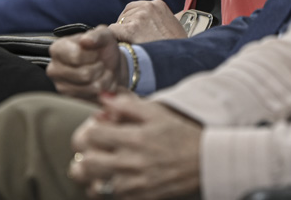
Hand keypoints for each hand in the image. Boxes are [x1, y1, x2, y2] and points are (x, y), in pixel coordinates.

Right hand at [47, 27, 127, 100]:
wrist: (109, 67)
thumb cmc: (103, 49)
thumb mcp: (104, 35)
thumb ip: (96, 35)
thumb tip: (85, 41)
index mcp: (57, 49)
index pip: (76, 56)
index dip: (93, 55)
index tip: (95, 52)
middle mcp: (53, 69)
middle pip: (85, 74)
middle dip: (100, 68)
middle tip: (101, 63)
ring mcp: (61, 87)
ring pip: (91, 88)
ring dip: (104, 79)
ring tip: (102, 72)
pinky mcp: (71, 100)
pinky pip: (93, 98)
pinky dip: (103, 91)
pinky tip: (100, 83)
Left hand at [69, 94, 201, 199]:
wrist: (205, 161)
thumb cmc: (180, 134)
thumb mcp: (157, 112)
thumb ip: (127, 104)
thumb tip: (102, 99)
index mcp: (134, 138)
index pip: (91, 135)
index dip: (89, 129)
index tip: (97, 129)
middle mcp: (130, 164)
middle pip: (86, 163)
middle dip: (85, 153)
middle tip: (94, 148)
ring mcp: (133, 185)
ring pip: (93, 186)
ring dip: (91, 176)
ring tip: (100, 166)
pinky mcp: (139, 199)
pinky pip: (108, 199)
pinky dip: (104, 190)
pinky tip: (112, 179)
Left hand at [108, 0, 187, 43]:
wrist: (181, 59)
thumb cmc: (175, 47)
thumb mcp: (170, 26)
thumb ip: (156, 20)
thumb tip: (143, 26)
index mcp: (158, 5)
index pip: (134, 7)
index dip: (131, 20)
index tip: (133, 31)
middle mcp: (148, 7)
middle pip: (125, 14)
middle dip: (125, 27)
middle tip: (130, 42)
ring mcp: (139, 17)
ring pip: (118, 23)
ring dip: (121, 35)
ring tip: (131, 47)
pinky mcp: (131, 29)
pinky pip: (112, 31)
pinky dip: (114, 39)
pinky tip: (121, 47)